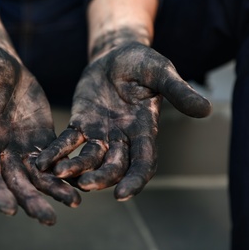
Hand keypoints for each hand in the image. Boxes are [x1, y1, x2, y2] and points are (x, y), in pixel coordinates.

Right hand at [0, 46, 80, 224]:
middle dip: (30, 200)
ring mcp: (23, 146)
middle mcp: (2, 149)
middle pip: (15, 182)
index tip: (10, 209)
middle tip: (48, 219)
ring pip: (38, 176)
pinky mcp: (41, 139)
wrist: (3, 64)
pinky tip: (82, 181)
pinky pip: (54, 161)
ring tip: (74, 202)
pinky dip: (65, 172)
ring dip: (54, 191)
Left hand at [36, 42, 210, 200]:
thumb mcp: (162, 73)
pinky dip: (56, 152)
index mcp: (145, 129)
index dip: (135, 180)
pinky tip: (41, 161)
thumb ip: (178, 91)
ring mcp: (100, 132)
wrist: (118, 54)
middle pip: (114, 166)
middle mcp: (123, 137)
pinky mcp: (80, 123)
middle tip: (86, 185)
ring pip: (88, 158)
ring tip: (57, 174)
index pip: (143, 162)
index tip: (123, 194)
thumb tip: (207, 110)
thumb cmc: (143, 63)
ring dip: (75, 168)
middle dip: (101, 177)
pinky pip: (67, 141)